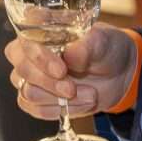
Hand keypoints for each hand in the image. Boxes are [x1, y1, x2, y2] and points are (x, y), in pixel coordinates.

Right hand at [8, 26, 138, 119]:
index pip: (24, 42)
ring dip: (59, 98)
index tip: (61, 69)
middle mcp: (29, 53)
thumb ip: (88, 45)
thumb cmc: (106, 49)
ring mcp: (30, 78)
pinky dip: (62, 109)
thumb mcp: (104, 42)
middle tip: (72, 88)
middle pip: (23, 70)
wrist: (117, 74)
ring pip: (28, 93)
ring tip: (89, 94)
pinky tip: (82, 102)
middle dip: (49, 82)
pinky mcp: (36, 100)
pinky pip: (37, 109)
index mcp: (39, 31)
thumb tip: (71, 53)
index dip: (39, 57)